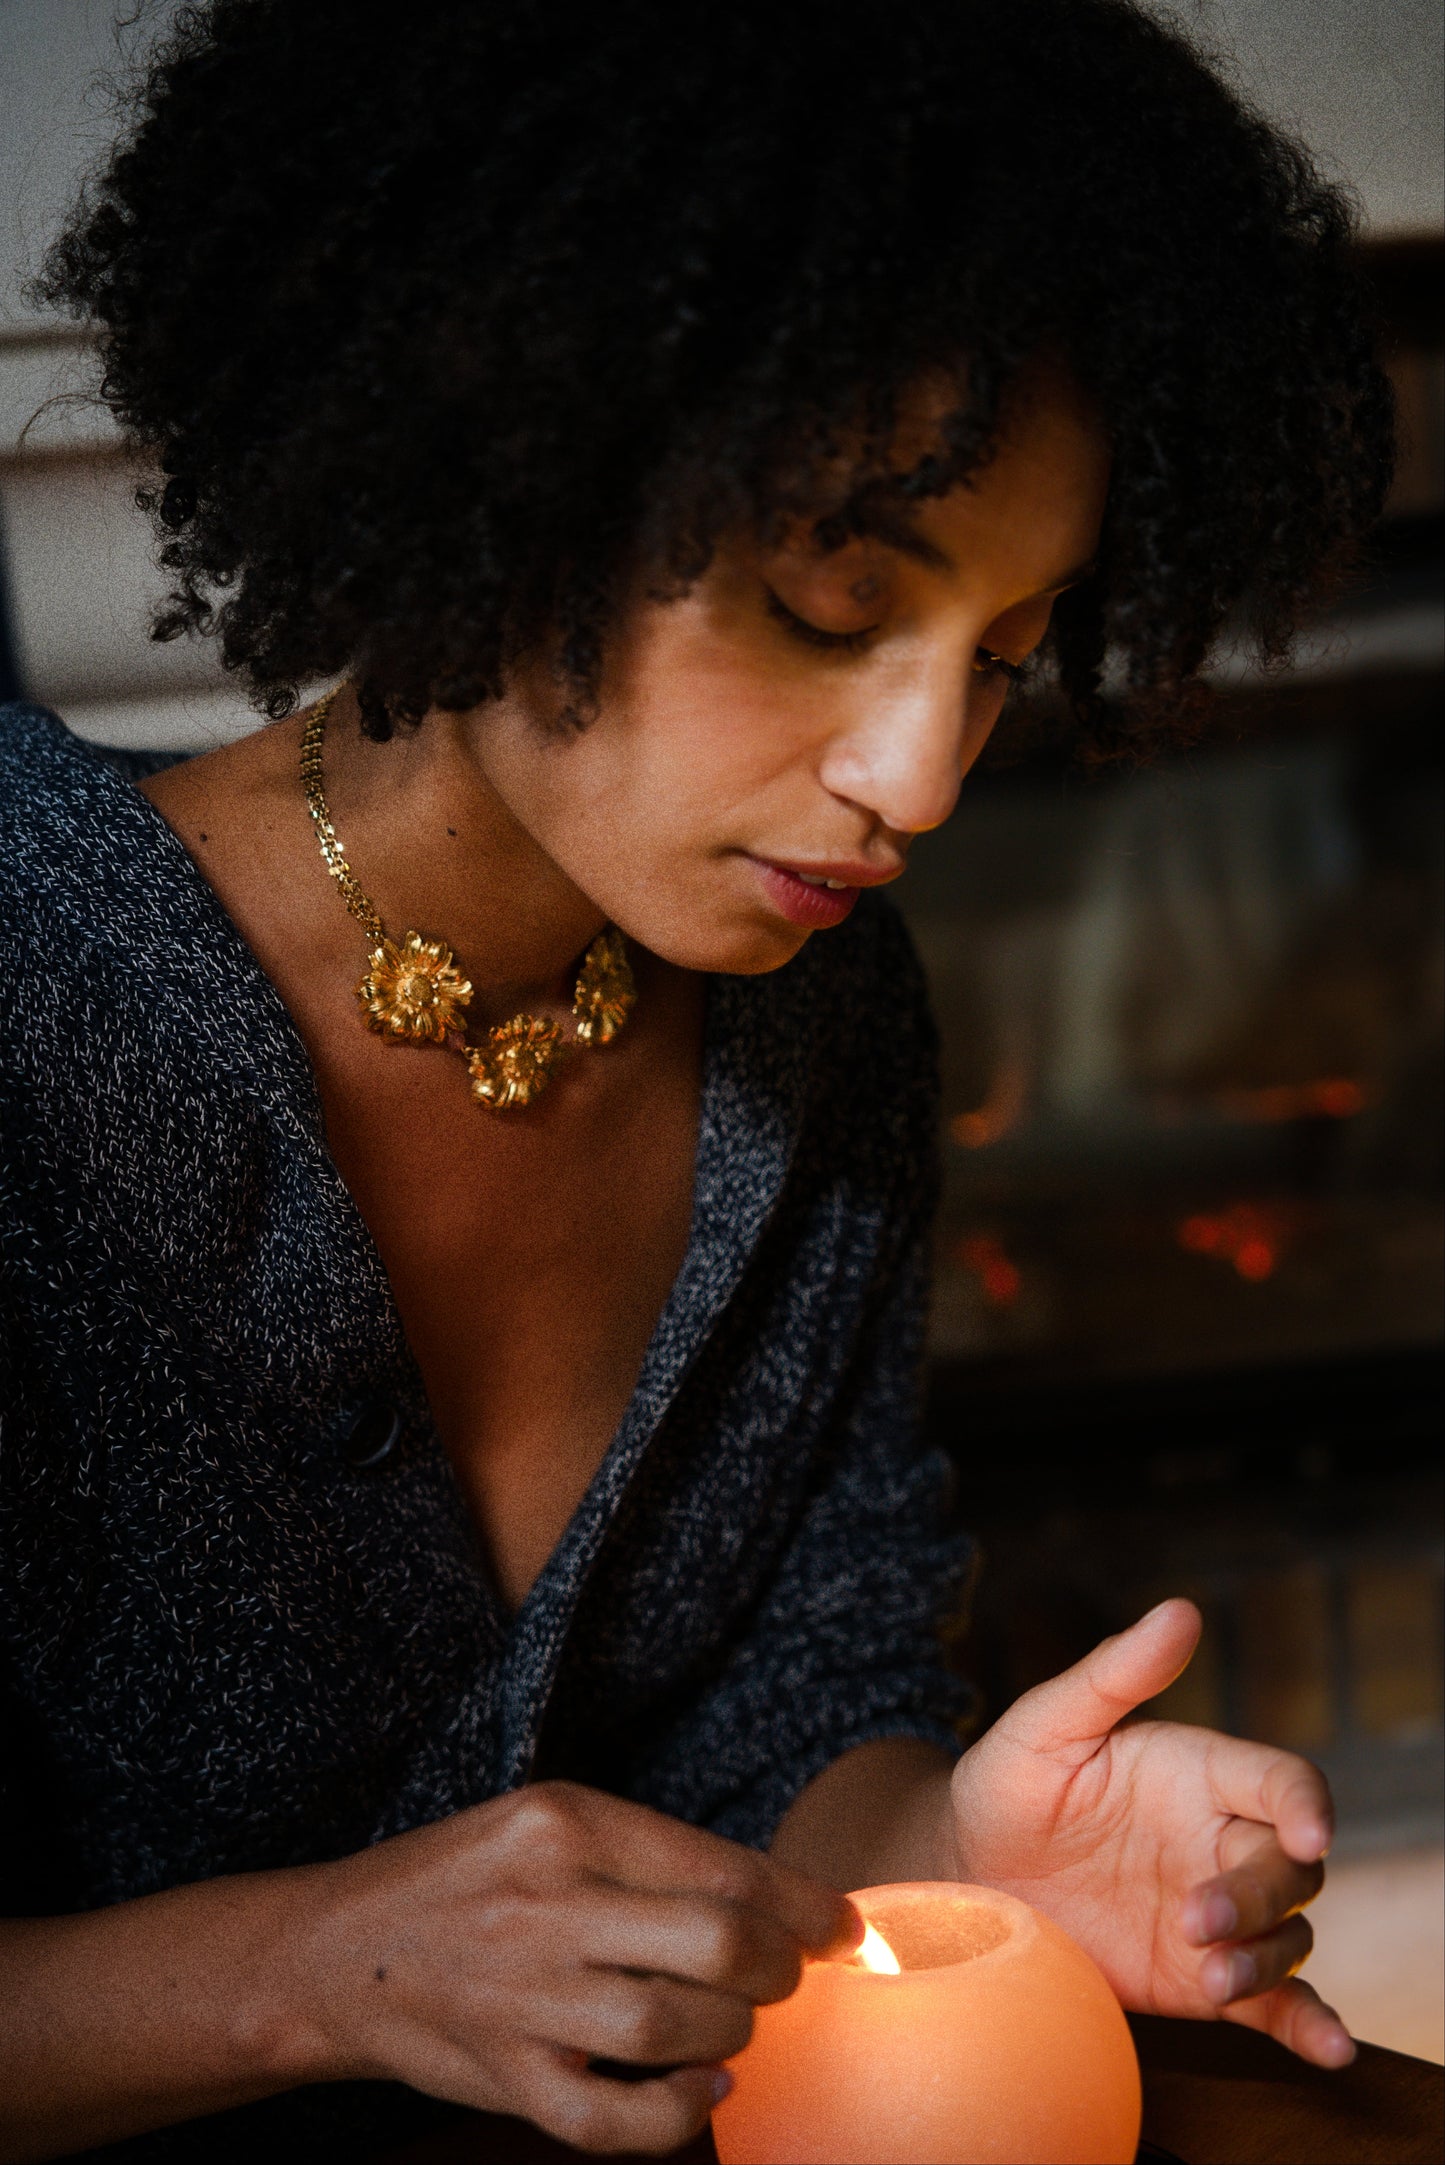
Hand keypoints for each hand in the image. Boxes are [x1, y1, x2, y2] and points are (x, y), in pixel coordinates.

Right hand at [296, 1781, 859, 2153]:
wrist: (337, 1951)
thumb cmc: (464, 1879)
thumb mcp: (548, 1823)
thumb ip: (648, 1855)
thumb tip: (776, 1899)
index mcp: (566, 1823)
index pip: (721, 1868)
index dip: (805, 1907)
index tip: (843, 1927)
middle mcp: (548, 1904)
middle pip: (717, 1946)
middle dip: (781, 1972)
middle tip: (788, 1977)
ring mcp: (522, 1997)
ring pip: (677, 2030)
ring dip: (735, 2034)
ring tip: (737, 2025)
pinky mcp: (503, 2077)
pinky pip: (613, 2121)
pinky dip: (677, 2117)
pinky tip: (703, 2093)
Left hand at [949, 1599, 1353, 2068]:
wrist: (967, 1882)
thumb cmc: (1005, 1787)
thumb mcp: (1046, 1724)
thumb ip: (1115, 1673)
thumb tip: (1180, 1610)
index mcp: (1198, 1774)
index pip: (1282, 1781)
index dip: (1304, 1804)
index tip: (1305, 1830)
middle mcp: (1219, 1841)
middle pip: (1289, 1867)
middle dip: (1259, 1896)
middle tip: (1194, 1920)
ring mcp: (1216, 1915)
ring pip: (1286, 1936)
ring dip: (1265, 1960)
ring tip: (1210, 1977)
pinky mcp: (1202, 1979)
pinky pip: (1273, 2005)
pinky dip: (1309, 2027)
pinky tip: (1330, 2051)